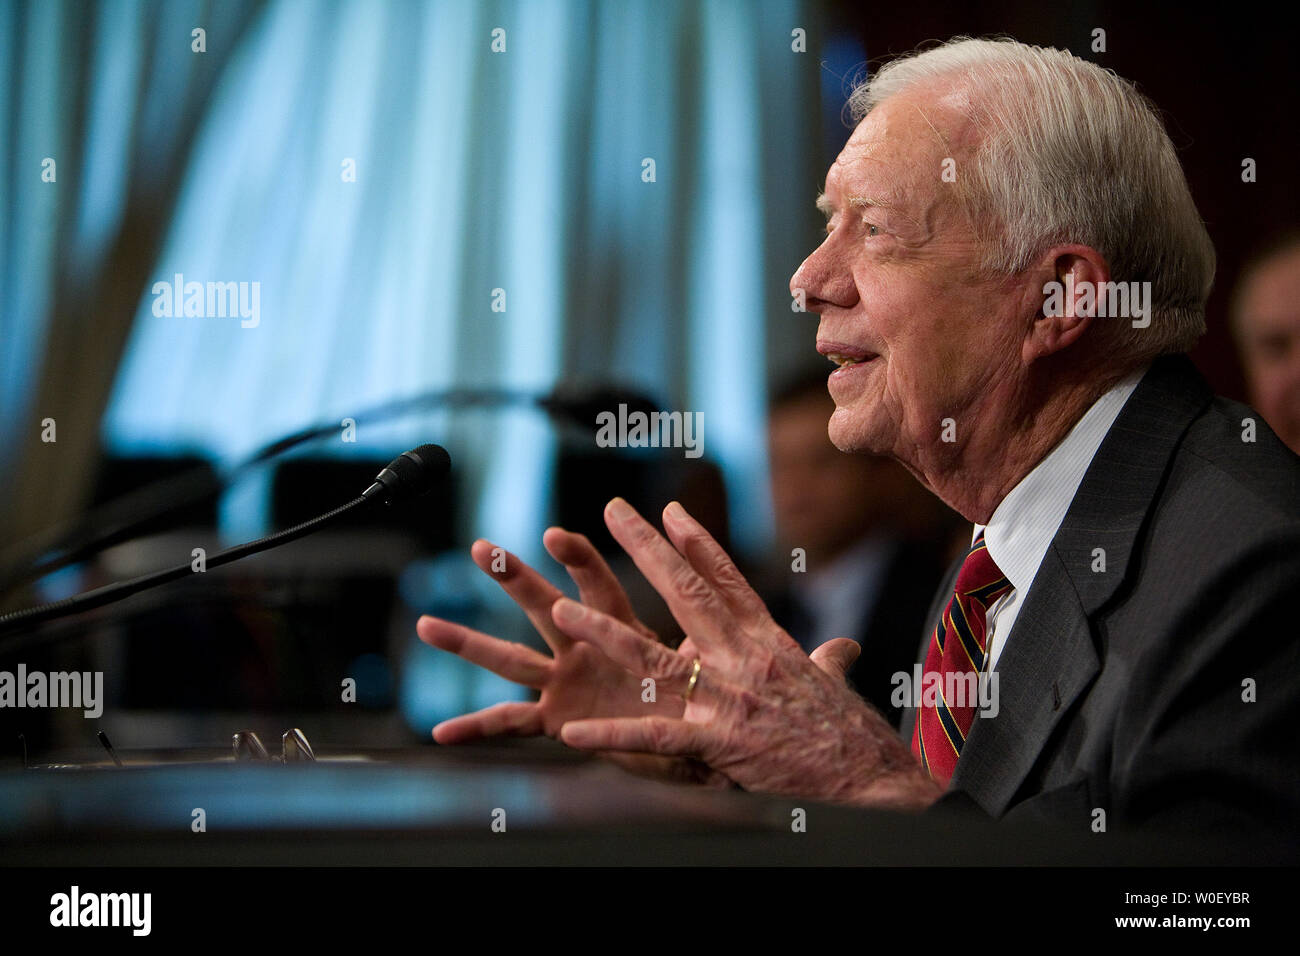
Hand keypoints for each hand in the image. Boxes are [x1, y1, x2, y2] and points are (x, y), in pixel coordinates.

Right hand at [416, 529, 728, 785]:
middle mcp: (585, 647)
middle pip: (543, 606)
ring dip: (468, 643)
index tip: (557, 534)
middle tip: (482, 548)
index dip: (579, 561)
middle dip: (514, 577)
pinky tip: (440, 732)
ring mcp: (565, 681)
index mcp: (622, 628)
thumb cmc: (705, 695)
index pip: (599, 587)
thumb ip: (703, 641)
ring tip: (426, 624)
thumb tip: (722, 612)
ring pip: (510, 658)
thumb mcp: (707, 664)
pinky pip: (510, 723)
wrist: (695, 743)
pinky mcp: (556, 719)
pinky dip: (475, 728)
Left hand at [551, 498, 943, 810]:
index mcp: (768, 641)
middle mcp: (743, 657)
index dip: (696, 543)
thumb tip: (842, 647)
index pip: (726, 581)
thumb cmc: (854, 734)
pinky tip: (572, 732)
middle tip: (613, 509)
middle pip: (687, 592)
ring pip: (654, 657)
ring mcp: (728, 697)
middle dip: (646, 548)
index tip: (669, 510)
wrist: (871, 778)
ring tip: (561, 611)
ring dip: (604, 634)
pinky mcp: (718, 742)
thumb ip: (828, 661)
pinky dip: (612, 736)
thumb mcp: (833, 685)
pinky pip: (655, 736)